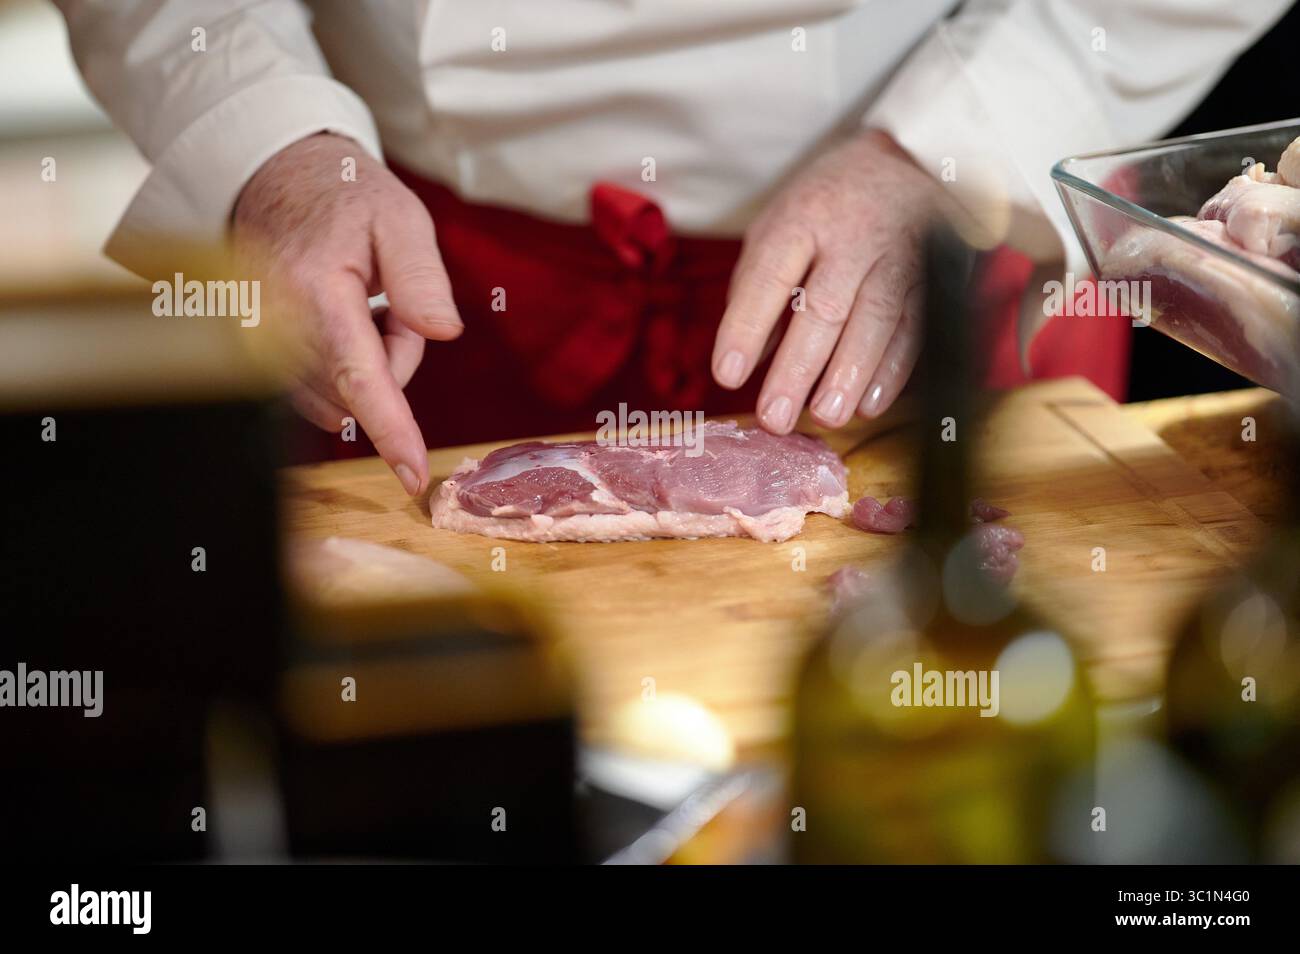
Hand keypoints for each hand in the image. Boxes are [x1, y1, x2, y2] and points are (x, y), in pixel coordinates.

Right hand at [233, 132, 460, 495]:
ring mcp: (260, 344)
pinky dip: (344, 367)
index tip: (413, 474)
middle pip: (359, 391)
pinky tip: (343, 320)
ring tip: (366, 303)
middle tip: (392, 300)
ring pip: (339, 397)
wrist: (275, 178)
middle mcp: (276, 324)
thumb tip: (443, 331)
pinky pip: (316, 390)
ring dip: (370, 364)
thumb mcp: (400, 217)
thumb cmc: (343, 196)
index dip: (390, 429)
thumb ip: (421, 276)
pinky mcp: (256, 357)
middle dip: (394, 358)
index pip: (358, 375)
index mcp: (316, 289)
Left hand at [711, 128, 942, 431]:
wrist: (907, 162)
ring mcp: (898, 256)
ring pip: (874, 321)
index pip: (768, 276)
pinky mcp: (933, 276)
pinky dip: (893, 371)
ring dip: (849, 375)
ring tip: (825, 416)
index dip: (746, 327)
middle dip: (797, 369)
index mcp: (801, 219)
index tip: (728, 374)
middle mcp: (851, 236)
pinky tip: (871, 403)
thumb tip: (744, 361)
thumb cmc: (824, 210)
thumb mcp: (778, 229)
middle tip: (777, 419)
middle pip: (823, 308)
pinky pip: (914, 328)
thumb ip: (758, 291)